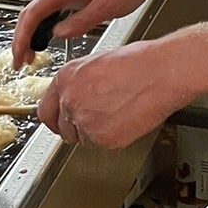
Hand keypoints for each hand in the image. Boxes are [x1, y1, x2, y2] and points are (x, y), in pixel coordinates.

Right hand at [12, 0, 163, 66]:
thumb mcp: (107, 7)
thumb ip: (81, 21)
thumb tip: (57, 35)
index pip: (33, 14)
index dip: (22, 37)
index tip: (18, 57)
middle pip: (29, 13)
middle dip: (20, 39)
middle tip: (19, 63)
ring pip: (38, 13)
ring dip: (29, 35)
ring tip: (28, 57)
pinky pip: (50, 13)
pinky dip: (42, 29)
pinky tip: (44, 42)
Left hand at [37, 41, 185, 148]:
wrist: (162, 73)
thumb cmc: (139, 62)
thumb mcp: (97, 63)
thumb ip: (78, 82)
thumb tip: (73, 96)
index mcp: (66, 78)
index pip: (46, 111)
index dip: (56, 117)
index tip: (62, 120)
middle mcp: (71, 101)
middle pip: (62, 128)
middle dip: (75, 126)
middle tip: (94, 118)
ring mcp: (86, 122)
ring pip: (81, 139)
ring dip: (92, 132)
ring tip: (114, 115)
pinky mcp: (104, 139)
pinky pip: (100, 145)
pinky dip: (110, 138)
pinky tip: (123, 120)